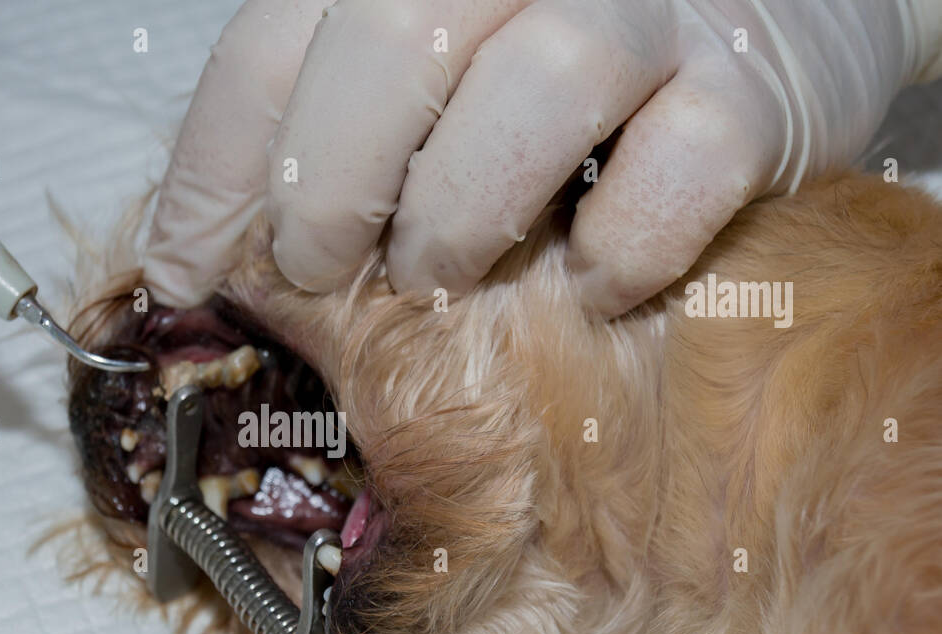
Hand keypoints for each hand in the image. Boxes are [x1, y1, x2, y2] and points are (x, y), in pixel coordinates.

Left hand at [144, 0, 941, 316]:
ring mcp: (653, 5)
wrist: (776, 4)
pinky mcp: (756, 86)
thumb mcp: (439, 55)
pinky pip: (672, 174)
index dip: (214, 170)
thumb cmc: (573, 47)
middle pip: (388, 45)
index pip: (274, 43)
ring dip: (458, 218)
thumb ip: (341, 117)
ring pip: (531, 92)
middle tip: (318, 268)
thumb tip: (213, 247)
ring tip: (443, 271)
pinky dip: (614, 253)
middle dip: (325, 189)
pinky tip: (588, 280)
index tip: (184, 266)